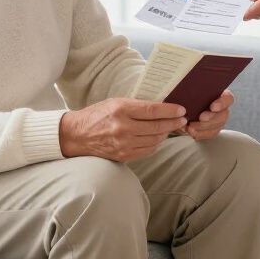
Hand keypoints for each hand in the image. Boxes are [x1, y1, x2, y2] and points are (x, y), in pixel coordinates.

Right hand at [59, 99, 186, 161]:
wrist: (77, 135)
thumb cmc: (98, 114)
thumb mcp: (116, 102)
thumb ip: (136, 105)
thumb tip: (161, 107)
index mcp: (121, 110)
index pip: (152, 110)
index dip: (170, 110)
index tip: (181, 109)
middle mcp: (123, 128)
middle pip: (157, 127)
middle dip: (173, 122)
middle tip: (182, 118)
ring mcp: (124, 144)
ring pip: (155, 140)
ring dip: (166, 133)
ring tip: (171, 127)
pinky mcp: (124, 156)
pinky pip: (147, 151)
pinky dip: (156, 144)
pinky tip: (158, 137)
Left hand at [185, 90, 233, 140]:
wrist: (183, 110)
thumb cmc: (188, 97)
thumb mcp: (191, 91)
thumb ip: (193, 90)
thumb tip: (191, 91)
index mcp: (220, 95)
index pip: (228, 98)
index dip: (222, 103)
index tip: (213, 107)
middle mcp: (221, 108)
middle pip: (223, 115)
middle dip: (211, 118)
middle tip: (201, 118)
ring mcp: (218, 120)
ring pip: (217, 126)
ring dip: (204, 127)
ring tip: (191, 126)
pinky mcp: (213, 130)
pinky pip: (210, 134)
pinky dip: (200, 134)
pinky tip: (192, 131)